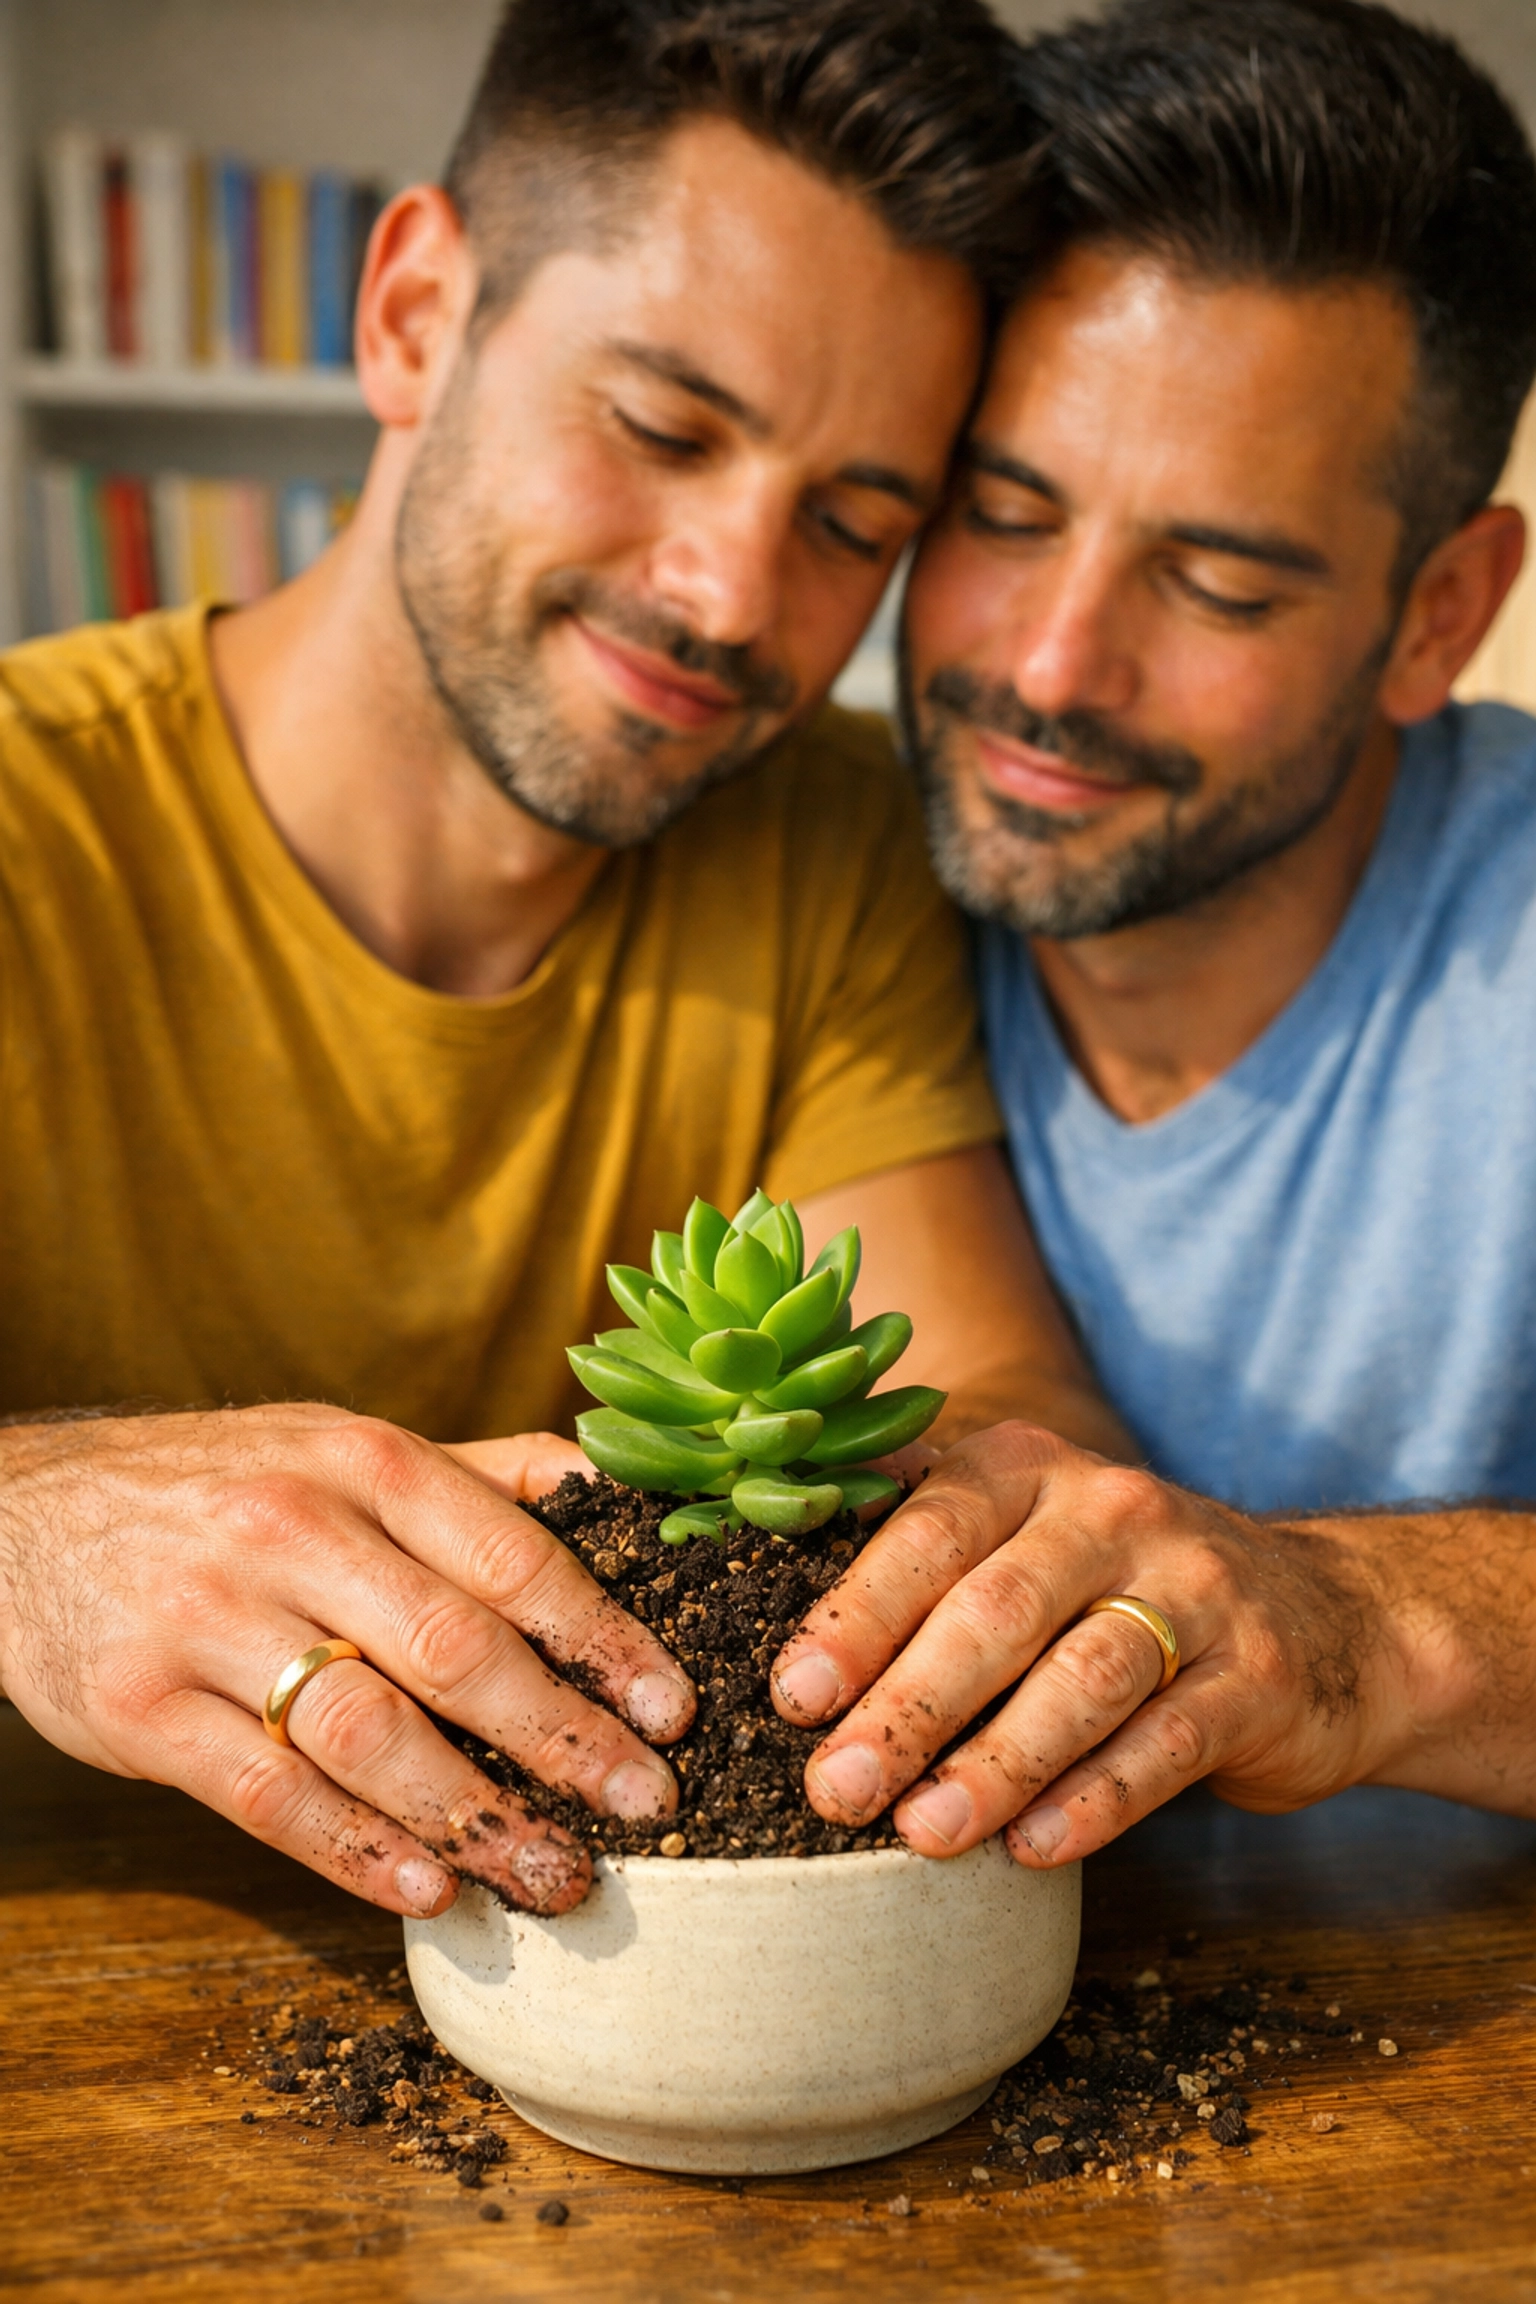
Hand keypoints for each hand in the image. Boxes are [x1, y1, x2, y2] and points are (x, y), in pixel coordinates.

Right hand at [0, 1405, 695, 1916]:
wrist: (22, 1513)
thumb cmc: (222, 1485)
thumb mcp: (340, 1445)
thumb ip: (477, 1474)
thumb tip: (618, 1488)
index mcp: (361, 1460)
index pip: (511, 1555)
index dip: (604, 1639)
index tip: (672, 1710)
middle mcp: (288, 1531)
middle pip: (455, 1650)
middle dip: (565, 1739)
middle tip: (645, 1807)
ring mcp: (208, 1622)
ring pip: (367, 1734)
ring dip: (477, 1817)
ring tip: (556, 1875)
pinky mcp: (141, 1711)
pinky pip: (269, 1798)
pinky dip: (357, 1854)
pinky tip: (430, 1892)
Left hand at [770, 1421, 1386, 1865]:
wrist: (1323, 1618)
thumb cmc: (1111, 1586)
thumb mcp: (1019, 1531)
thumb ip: (906, 1536)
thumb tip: (744, 1551)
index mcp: (1030, 1467)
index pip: (930, 1532)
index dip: (858, 1615)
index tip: (792, 1695)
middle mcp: (1115, 1510)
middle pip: (997, 1609)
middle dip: (909, 1703)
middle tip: (837, 1787)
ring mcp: (1198, 1590)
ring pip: (1082, 1680)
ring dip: (995, 1764)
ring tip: (922, 1835)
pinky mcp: (1258, 1677)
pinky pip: (1165, 1744)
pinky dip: (1094, 1802)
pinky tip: (1031, 1851)